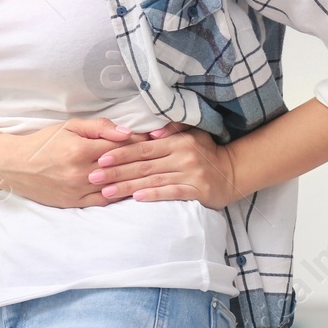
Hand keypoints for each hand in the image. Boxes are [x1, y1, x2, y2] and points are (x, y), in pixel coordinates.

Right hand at [0, 117, 155, 207]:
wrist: (16, 166)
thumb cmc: (44, 142)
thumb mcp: (70, 126)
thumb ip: (100, 127)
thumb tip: (128, 132)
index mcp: (80, 149)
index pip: (120, 146)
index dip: (139, 143)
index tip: (155, 139)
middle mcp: (80, 172)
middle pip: (121, 167)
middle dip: (142, 161)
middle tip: (159, 156)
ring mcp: (77, 190)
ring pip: (115, 186)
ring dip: (134, 180)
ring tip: (152, 174)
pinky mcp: (73, 203)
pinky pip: (103, 201)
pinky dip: (118, 195)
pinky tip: (131, 190)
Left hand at [87, 123, 241, 209]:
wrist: (233, 172)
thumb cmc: (208, 152)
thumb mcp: (193, 133)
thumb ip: (173, 128)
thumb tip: (151, 131)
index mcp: (178, 141)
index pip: (144, 147)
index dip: (121, 152)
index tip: (100, 158)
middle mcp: (183, 156)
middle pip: (144, 165)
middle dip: (117, 171)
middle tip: (94, 176)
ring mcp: (191, 174)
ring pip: (153, 180)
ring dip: (128, 186)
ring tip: (107, 191)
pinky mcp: (198, 191)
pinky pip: (172, 192)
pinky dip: (154, 195)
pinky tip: (137, 198)